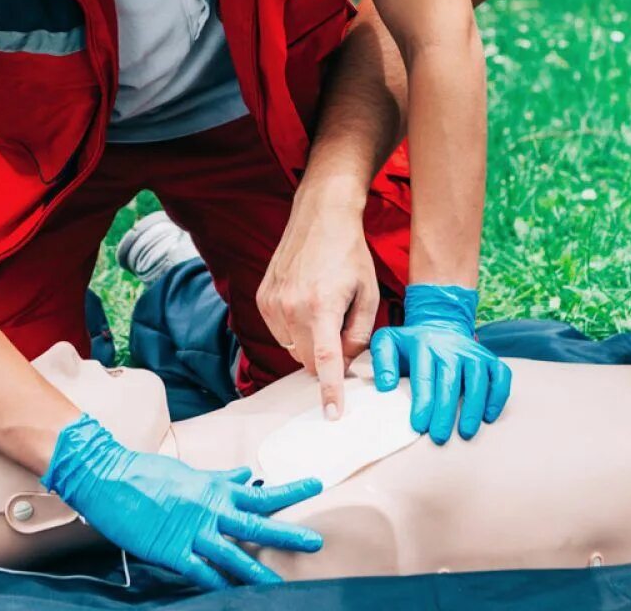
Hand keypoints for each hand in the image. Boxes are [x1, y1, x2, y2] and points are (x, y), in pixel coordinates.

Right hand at [42, 415, 322, 589]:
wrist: (107, 477)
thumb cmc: (148, 474)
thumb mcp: (191, 474)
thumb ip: (221, 479)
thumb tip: (248, 474)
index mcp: (215, 489)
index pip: (260, 491)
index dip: (290, 490)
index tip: (317, 485)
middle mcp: (209, 509)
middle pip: (256, 523)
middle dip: (287, 534)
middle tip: (316, 541)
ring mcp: (191, 531)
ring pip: (233, 554)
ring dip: (258, 570)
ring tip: (281, 584)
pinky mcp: (171, 551)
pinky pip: (201, 573)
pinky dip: (219, 586)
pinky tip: (234, 597)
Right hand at [258, 185, 378, 420]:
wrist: (321, 216)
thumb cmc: (350, 254)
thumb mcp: (368, 294)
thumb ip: (359, 335)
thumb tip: (345, 363)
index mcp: (321, 307)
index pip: (325, 362)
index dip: (329, 391)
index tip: (331, 414)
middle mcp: (291, 308)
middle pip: (308, 360)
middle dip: (326, 358)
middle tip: (342, 331)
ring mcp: (272, 303)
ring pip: (293, 348)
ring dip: (310, 341)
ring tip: (324, 307)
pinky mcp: (263, 298)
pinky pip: (280, 332)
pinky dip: (295, 328)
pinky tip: (307, 302)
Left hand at [368, 284, 511, 443]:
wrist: (440, 324)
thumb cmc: (410, 345)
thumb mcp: (387, 342)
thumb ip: (382, 361)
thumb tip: (386, 385)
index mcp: (424, 344)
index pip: (424, 375)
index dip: (423, 402)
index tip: (419, 426)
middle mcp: (451, 347)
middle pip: (451, 380)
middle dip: (446, 410)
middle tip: (440, 437)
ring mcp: (473, 352)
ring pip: (478, 378)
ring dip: (474, 407)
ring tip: (466, 433)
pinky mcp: (490, 358)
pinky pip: (500, 376)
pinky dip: (498, 395)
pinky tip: (488, 417)